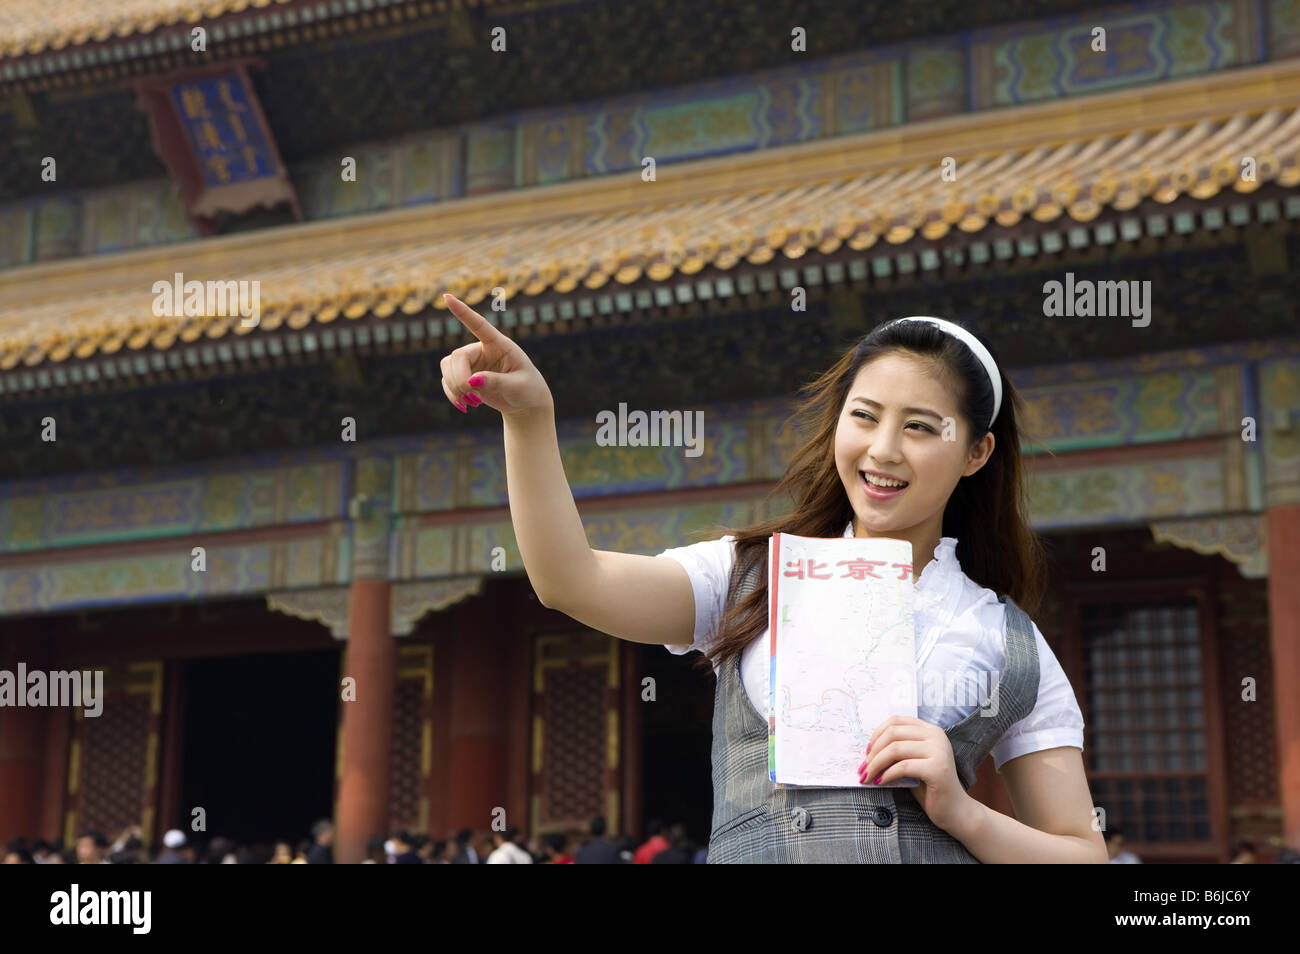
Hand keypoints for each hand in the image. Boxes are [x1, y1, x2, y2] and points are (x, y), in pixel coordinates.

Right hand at [440, 293, 553, 417]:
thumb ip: (497, 383)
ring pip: (447, 367)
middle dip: (459, 379)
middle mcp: (482, 349)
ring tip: (472, 403)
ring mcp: (471, 362)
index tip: (447, 297)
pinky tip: (465, 406)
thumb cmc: (527, 390)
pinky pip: (446, 381)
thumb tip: (472, 381)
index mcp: (499, 345)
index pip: (479, 325)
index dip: (463, 312)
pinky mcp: (464, 375)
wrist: (525, 404)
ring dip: (454, 388)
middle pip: (457, 356)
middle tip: (472, 397)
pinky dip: (452, 395)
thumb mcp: (517, 386)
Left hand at [858, 715, 972, 832]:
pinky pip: (903, 767)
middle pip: (893, 733)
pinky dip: (887, 775)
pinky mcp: (937, 768)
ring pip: (895, 749)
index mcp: (930, 730)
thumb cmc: (928, 786)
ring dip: (876, 764)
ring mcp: (939, 751)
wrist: (953, 810)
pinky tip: (881, 782)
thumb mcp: (911, 761)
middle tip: (863, 768)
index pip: (896, 720)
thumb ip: (897, 749)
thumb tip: (867, 748)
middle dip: (873, 751)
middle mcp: (937, 736)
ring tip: (868, 776)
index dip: (876, 734)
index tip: (866, 751)